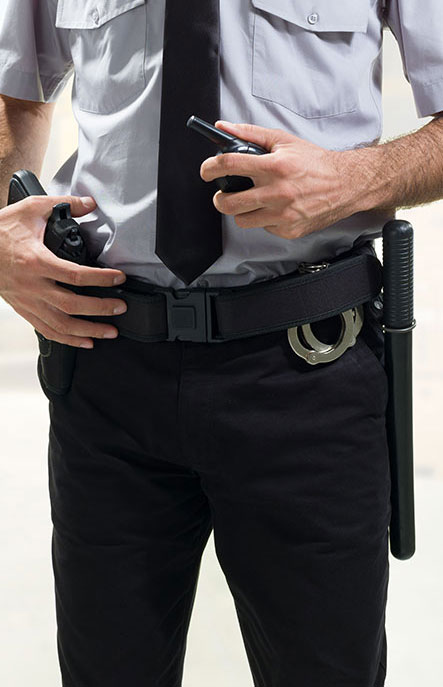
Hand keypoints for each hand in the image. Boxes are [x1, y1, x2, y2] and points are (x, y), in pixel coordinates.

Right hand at [0, 195, 127, 347]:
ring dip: (88, 330)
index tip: (119, 279)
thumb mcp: (31, 209)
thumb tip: (89, 203)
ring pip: (61, 324)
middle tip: (120, 307)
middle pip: (71, 305)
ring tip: (110, 332)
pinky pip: (47, 330)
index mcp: (36, 261)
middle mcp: (32, 286)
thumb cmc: (1, 230)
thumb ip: (63, 204)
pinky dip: (68, 339)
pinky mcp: (24, 309)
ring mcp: (28, 301)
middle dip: (100, 309)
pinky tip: (85, 341)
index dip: (101, 279)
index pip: (75, 275)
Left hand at [200, 121, 362, 239]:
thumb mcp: (284, 141)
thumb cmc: (316, 162)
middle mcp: (277, 192)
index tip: (206, 171)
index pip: (230, 165)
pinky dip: (265, 219)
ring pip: (242, 220)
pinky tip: (275, 209)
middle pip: (228, 203)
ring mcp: (283, 214)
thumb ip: (251, 134)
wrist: (346, 184)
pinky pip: (264, 228)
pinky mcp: (289, 230)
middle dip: (219, 198)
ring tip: (251, 202)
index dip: (210, 168)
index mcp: (274, 167)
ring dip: (241, 211)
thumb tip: (224, 127)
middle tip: (223, 194)